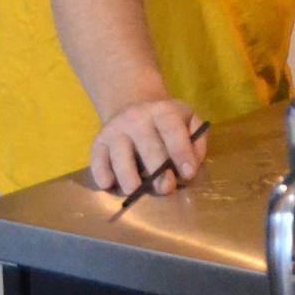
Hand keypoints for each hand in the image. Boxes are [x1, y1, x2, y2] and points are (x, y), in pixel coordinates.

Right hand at [90, 98, 207, 195]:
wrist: (133, 105)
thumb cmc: (167, 122)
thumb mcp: (188, 120)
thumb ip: (196, 141)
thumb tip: (193, 165)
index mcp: (163, 111)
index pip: (173, 130)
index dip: (181, 152)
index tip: (188, 174)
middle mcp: (137, 117)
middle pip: (147, 145)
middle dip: (158, 169)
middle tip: (166, 189)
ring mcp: (116, 129)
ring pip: (120, 153)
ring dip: (127, 174)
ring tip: (135, 190)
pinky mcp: (99, 141)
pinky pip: (98, 159)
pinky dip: (101, 172)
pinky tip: (109, 184)